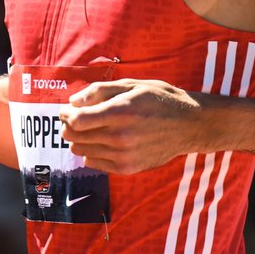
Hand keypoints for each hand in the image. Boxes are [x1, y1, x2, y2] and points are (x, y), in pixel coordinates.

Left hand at [59, 79, 202, 173]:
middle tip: (75, 117)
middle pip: (75, 136)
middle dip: (68, 125)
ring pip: (81, 150)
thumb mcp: (132, 85)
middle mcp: (120, 137)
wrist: (188, 125)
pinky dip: (91, 152)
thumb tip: (73, 101)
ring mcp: (124, 155)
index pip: (77, 120)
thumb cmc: (160, 99)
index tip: (67, 109)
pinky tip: (102, 141)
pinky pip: (93, 162)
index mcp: (120, 112)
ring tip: (90, 129)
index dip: (66, 114)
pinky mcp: (127, 168)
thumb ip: (100, 91)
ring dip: (79, 138)